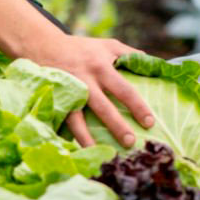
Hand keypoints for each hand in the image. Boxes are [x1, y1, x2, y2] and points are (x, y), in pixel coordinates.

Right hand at [22, 32, 157, 149]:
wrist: (45, 46)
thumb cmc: (83, 49)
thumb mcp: (108, 46)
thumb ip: (130, 54)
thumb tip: (154, 66)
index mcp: (102, 67)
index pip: (124, 89)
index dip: (138, 107)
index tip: (150, 123)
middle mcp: (85, 81)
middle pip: (103, 108)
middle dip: (117, 127)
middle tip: (131, 143)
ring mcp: (68, 93)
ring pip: (78, 120)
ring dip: (88, 138)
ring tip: (100, 154)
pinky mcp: (54, 101)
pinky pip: (62, 122)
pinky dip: (68, 136)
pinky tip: (76, 151)